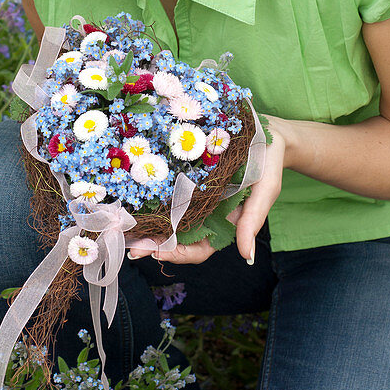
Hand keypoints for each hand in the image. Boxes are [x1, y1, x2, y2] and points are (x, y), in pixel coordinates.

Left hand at [127, 115, 290, 265]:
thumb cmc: (268, 165)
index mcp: (223, 225)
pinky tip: (131, 198)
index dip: (178, 254)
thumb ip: (252, 222)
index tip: (158, 253)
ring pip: (167, 218)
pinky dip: (150, 199)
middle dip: (152, 244)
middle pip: (176, 238)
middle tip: (129, 246)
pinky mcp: (187, 177)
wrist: (268, 133)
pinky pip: (167, 192)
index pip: (198, 250)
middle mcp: (204, 214)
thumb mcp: (264, 192)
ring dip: (145, 225)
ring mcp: (194, 196)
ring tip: (121, 227)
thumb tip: (246, 256)